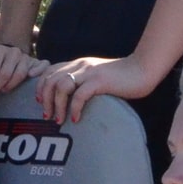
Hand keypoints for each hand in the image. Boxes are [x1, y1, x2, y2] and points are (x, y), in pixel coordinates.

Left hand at [0, 43, 41, 96]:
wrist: (6, 57)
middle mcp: (14, 51)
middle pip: (7, 71)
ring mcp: (27, 57)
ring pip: (21, 72)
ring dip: (12, 84)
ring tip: (4, 90)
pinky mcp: (37, 63)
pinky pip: (42, 65)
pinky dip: (39, 70)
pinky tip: (31, 76)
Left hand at [38, 56, 156, 123]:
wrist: (142, 70)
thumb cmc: (122, 77)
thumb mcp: (96, 77)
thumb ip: (83, 81)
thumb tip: (70, 99)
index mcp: (78, 64)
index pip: (49, 71)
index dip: (40, 86)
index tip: (40, 102)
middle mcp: (80, 65)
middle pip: (50, 80)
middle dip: (45, 99)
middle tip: (46, 116)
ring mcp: (89, 72)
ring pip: (61, 87)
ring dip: (56, 105)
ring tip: (58, 120)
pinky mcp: (99, 81)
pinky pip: (79, 95)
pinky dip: (74, 108)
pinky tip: (76, 119)